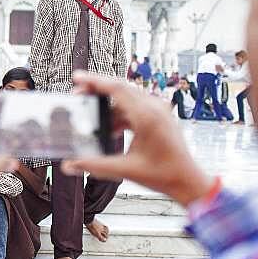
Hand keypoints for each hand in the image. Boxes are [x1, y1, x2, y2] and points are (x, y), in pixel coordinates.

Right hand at [61, 72, 214, 205]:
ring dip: (108, 103)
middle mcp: (155, 108)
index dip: (94, 81)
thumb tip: (69, 165)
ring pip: (127, 97)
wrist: (188, 181)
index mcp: (147, 116)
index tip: (77, 77)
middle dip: (97, 89)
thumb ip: (93, 166)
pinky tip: (110, 127)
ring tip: (91, 114)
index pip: (116, 88)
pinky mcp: (160, 116)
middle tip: (77, 93)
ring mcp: (159, 110)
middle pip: (120, 88)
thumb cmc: (164, 175)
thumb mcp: (124, 170)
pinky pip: (135, 106)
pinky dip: (119, 113)